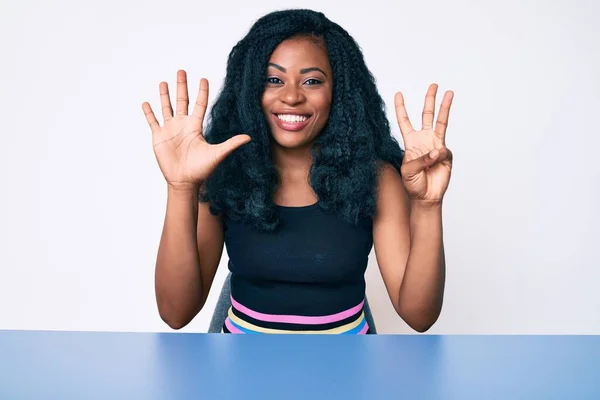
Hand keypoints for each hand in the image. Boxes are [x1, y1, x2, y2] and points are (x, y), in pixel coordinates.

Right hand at [142, 70, 250, 189]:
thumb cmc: (201, 169)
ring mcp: (170, 130)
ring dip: (165, 95)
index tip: (203, 78)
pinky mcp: (159, 137)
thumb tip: (249, 137)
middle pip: (182, 101)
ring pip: (166, 107)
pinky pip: (153, 121)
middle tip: (181, 71)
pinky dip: (149, 112)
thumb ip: (231, 143)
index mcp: (196, 127)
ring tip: (163, 82)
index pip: (199, 104)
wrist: (184, 181)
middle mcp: (183, 125)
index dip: (201, 92)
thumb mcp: (217, 153)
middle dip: (181, 86)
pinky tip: (146, 102)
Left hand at [394, 83, 453, 203]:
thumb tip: (437, 150)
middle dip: (429, 100)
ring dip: (445, 107)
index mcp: (410, 141)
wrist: (425, 196)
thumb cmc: (412, 183)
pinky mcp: (446, 154)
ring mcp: (436, 145)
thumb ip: (420, 159)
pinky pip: (443, 150)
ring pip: (441, 122)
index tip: (398, 93)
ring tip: (449, 92)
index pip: (404, 121)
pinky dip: (439, 156)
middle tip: (434, 84)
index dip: (401, 108)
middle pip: (426, 115)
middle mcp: (424, 139)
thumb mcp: (408, 170)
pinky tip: (435, 164)